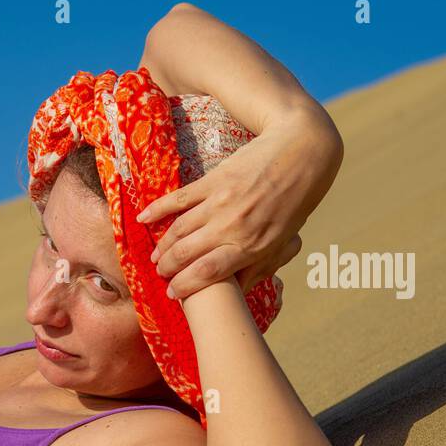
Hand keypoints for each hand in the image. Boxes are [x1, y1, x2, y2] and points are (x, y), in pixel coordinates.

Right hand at [135, 111, 341, 300]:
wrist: (303, 152)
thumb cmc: (295, 202)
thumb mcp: (282, 241)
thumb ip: (258, 267)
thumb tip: (238, 294)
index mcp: (251, 246)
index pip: (207, 273)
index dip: (185, 286)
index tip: (173, 294)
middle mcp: (232, 227)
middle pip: (186, 254)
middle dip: (168, 268)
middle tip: (161, 274)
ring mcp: (220, 203)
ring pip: (179, 230)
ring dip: (162, 246)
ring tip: (156, 257)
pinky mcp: (212, 181)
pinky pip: (178, 200)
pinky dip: (157, 210)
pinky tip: (143, 220)